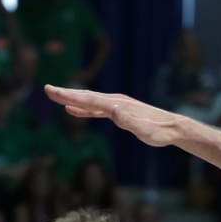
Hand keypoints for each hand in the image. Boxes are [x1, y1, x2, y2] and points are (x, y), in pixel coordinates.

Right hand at [44, 84, 180, 146]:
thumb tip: (114, 112)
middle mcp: (115, 101)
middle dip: (65, 93)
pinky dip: (83, 108)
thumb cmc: (160, 132)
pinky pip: (96, 109)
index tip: (51, 90)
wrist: (173, 128)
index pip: (88, 99)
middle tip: (46, 89)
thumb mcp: (145, 131)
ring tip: (55, 96)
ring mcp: (117, 105)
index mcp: (117, 105)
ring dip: (72, 98)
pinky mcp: (119, 111)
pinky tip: (73, 110)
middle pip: (85, 96)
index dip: (68, 95)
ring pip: (89, 100)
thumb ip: (130, 122)